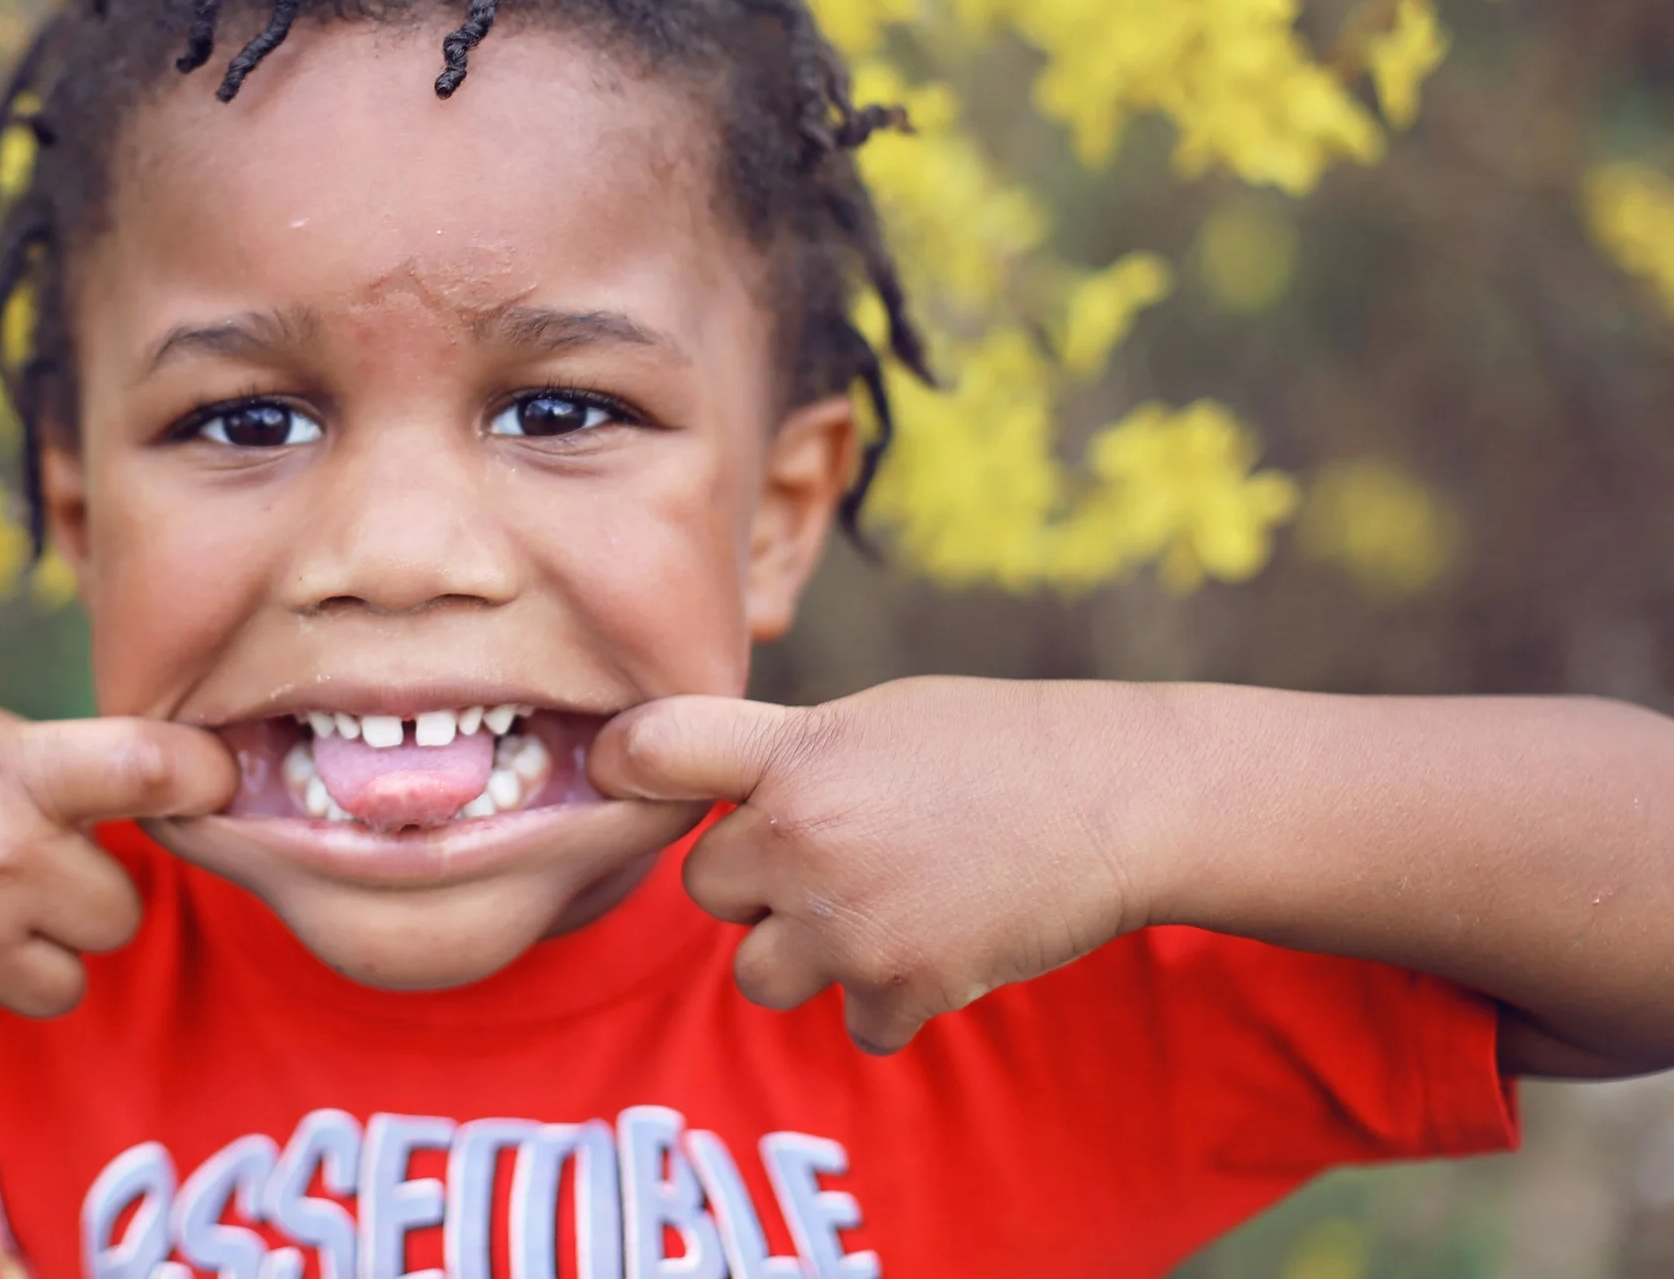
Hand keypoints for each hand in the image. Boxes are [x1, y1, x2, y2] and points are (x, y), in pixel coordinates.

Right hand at [0, 691, 235, 1049]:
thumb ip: (57, 767)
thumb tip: (169, 797)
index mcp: (14, 771)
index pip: (151, 770)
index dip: (201, 776)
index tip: (211, 781)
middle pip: (120, 913)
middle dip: (85, 892)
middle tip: (25, 859)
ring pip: (67, 982)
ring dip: (36, 951)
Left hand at [588, 678, 1160, 1053]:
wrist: (1119, 802)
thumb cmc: (993, 744)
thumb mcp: (872, 717)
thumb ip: (781, 755)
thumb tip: (695, 785)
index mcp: (792, 753)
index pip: (654, 750)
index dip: (621, 765)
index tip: (620, 774)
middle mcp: (804, 838)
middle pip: (703, 888)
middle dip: (752, 881)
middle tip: (831, 852)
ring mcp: (849, 923)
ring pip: (757, 974)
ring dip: (801, 953)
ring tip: (877, 905)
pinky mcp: (903, 989)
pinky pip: (851, 1022)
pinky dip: (886, 999)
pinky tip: (935, 942)